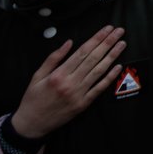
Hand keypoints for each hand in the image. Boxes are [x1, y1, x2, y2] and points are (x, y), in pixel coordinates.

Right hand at [10, 26, 125, 139]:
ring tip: (121, 44)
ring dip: (112, 56)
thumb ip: (53, 58)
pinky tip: (118, 67)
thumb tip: (69, 42)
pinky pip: (99, 88)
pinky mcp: (83, 104)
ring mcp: (78, 94)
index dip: (96, 39)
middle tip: (119, 32)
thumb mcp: (37, 75)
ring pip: (99, 71)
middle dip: (108, 43)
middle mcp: (70, 83)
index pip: (83, 52)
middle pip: (93, 58)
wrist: (31, 124)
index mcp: (59, 74)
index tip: (107, 29)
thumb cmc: (33, 98)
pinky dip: (110, 77)